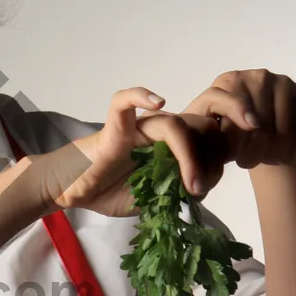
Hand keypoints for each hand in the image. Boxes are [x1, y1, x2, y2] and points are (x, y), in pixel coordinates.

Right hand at [41, 87, 224, 216]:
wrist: (74, 190)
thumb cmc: (112, 191)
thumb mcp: (156, 200)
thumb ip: (180, 191)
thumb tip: (202, 187)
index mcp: (174, 146)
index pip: (211, 139)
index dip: (221, 157)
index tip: (214, 184)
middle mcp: (160, 132)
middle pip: (201, 127)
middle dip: (212, 156)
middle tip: (201, 187)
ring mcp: (138, 129)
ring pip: (175, 124)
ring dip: (190, 155)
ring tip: (191, 185)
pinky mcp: (114, 129)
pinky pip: (124, 102)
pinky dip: (140, 95)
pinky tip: (157, 101)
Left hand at [182, 69, 295, 170]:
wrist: (259, 138)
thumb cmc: (227, 137)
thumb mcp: (208, 134)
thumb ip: (203, 134)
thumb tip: (205, 148)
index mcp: (228, 81)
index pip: (232, 104)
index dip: (236, 126)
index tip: (240, 150)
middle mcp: (258, 76)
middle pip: (259, 117)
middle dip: (254, 147)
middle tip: (247, 163)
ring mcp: (284, 83)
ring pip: (284, 124)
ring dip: (276, 150)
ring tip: (266, 161)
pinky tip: (287, 157)